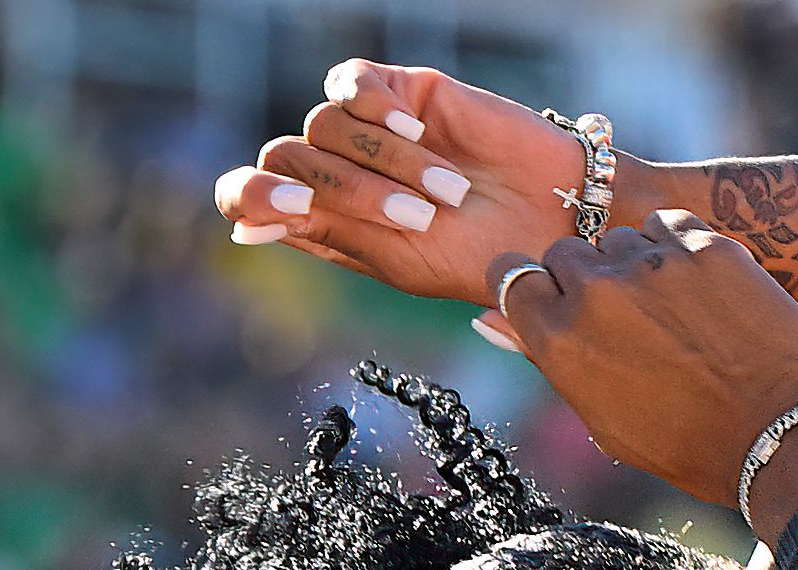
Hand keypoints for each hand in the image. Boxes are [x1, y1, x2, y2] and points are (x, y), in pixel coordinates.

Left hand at [213, 60, 638, 306]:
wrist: (552, 222)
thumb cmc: (481, 257)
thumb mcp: (401, 260)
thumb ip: (328, 233)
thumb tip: (245, 225)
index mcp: (327, 220)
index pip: (250, 192)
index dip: (251, 193)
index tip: (293, 205)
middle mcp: (338, 170)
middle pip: (287, 155)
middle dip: (349, 191)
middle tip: (419, 219)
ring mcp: (366, 130)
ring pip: (324, 124)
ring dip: (387, 163)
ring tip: (448, 192)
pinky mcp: (399, 92)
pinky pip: (352, 81)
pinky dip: (378, 109)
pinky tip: (420, 133)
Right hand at [492, 215, 797, 522]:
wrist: (782, 437)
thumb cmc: (690, 446)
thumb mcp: (606, 420)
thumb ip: (548, 359)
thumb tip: (489, 320)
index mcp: (560, 339)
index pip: (512, 276)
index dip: (534, 289)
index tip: (557, 304)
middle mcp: (596, 291)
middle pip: (565, 253)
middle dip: (587, 279)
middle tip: (630, 321)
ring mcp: (653, 263)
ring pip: (621, 237)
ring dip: (638, 265)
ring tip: (677, 315)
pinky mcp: (706, 246)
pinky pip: (671, 225)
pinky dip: (681, 249)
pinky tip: (705, 291)